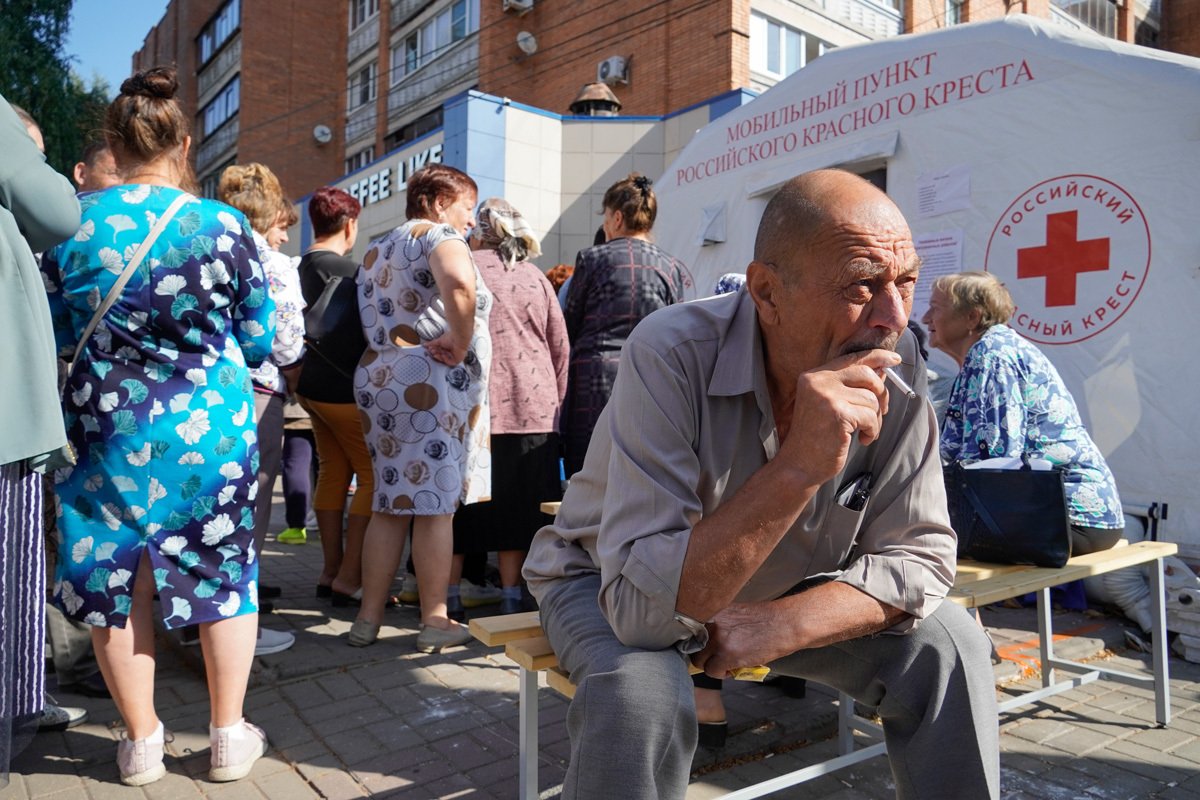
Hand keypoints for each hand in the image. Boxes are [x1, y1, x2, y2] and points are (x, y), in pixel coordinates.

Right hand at [425, 333, 466, 365]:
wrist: (458, 339)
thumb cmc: (451, 338)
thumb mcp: (438, 341)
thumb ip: (431, 343)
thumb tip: (424, 344)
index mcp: (448, 346)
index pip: (440, 351)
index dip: (435, 350)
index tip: (430, 349)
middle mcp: (451, 351)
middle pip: (442, 355)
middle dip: (436, 353)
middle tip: (431, 352)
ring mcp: (454, 356)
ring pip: (445, 360)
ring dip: (439, 357)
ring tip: (435, 354)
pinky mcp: (457, 360)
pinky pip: (450, 362)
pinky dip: (445, 360)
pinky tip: (443, 355)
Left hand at [691, 602, 795, 678]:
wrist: (785, 624)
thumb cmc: (765, 620)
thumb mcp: (735, 614)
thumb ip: (718, 625)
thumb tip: (705, 643)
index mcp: (712, 610)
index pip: (687, 628)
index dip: (694, 641)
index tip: (699, 647)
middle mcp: (711, 623)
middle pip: (691, 646)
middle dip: (703, 656)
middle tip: (717, 659)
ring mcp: (718, 639)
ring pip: (700, 661)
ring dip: (711, 666)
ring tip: (726, 664)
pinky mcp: (727, 656)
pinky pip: (712, 671)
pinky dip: (721, 674)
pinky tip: (733, 669)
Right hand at [779, 349, 899, 486]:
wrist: (798, 466)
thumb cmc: (817, 438)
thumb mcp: (831, 405)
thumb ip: (852, 386)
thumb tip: (881, 369)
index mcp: (814, 376)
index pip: (852, 358)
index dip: (877, 356)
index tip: (895, 359)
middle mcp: (818, 381)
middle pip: (867, 374)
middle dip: (881, 394)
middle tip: (881, 412)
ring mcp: (826, 396)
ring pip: (871, 399)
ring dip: (875, 419)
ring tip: (863, 432)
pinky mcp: (837, 413)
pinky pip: (870, 416)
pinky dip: (872, 430)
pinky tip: (862, 439)